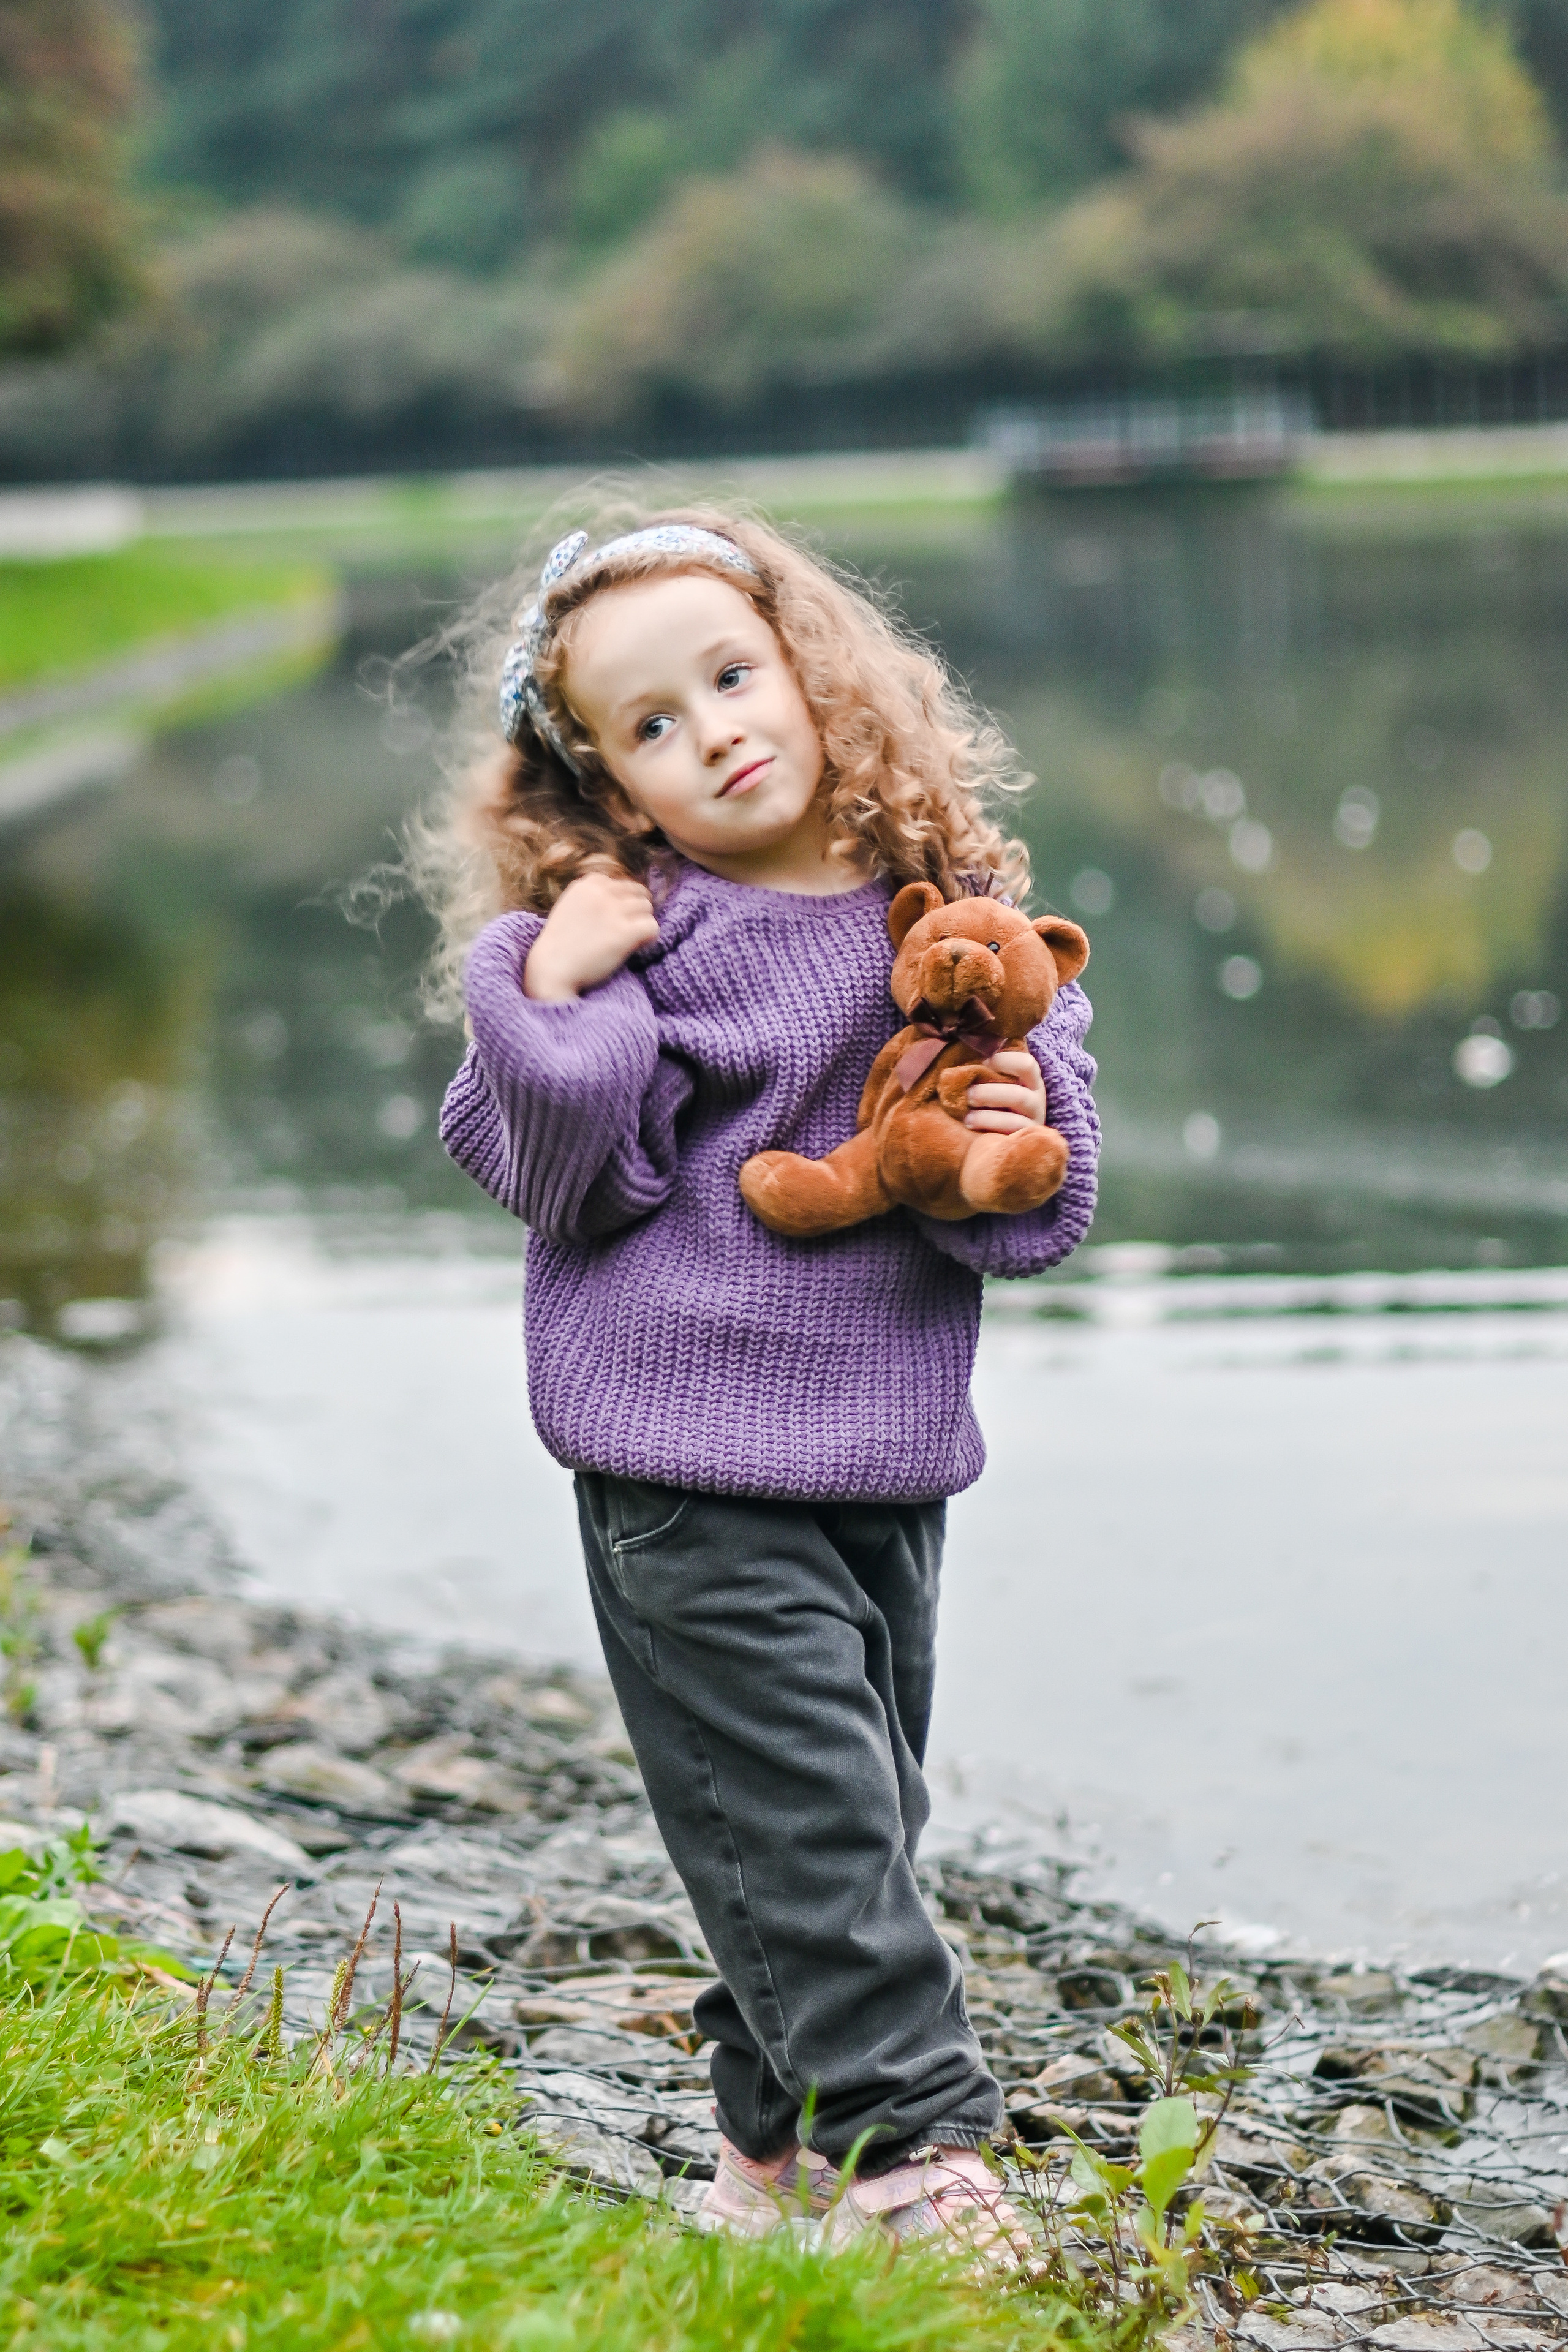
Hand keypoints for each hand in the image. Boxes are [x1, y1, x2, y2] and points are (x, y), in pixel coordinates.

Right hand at [524, 873, 658, 1001]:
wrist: (551, 969)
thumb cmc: (559, 946)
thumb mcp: (569, 909)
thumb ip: (589, 899)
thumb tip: (618, 900)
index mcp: (586, 885)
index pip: (618, 883)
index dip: (622, 899)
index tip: (617, 916)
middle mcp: (601, 893)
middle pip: (636, 892)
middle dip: (636, 909)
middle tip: (631, 926)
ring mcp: (614, 912)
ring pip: (646, 907)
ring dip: (643, 922)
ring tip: (634, 938)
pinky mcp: (624, 932)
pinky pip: (652, 926)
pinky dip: (650, 936)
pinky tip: (640, 945)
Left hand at [965, 1049, 1045, 1133]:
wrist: (997, 1143)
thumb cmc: (991, 1108)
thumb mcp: (992, 1087)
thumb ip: (984, 1070)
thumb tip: (966, 1044)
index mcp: (1030, 1081)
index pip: (1027, 1064)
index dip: (1005, 1060)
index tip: (983, 1062)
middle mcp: (1036, 1098)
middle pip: (1020, 1091)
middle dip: (990, 1091)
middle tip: (968, 1093)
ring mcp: (1034, 1119)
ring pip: (1018, 1103)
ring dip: (989, 1106)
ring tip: (967, 1112)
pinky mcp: (1027, 1136)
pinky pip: (1013, 1128)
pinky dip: (989, 1124)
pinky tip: (970, 1123)